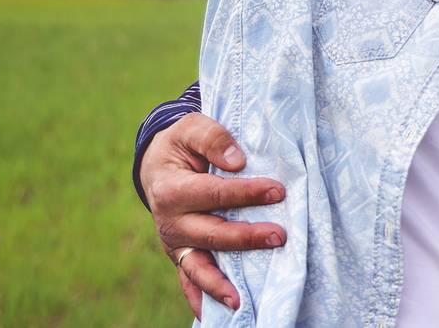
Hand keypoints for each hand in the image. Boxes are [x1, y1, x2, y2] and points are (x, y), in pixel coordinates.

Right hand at [141, 113, 286, 317]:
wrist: (158, 164)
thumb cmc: (181, 145)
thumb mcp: (191, 128)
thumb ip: (213, 138)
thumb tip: (238, 161)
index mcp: (172, 189)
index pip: (214, 193)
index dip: (246, 193)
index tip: (278, 191)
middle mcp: (170, 222)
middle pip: (212, 234)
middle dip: (246, 238)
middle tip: (280, 236)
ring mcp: (175, 243)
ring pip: (198, 266)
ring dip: (220, 284)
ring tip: (241, 299)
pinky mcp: (180, 255)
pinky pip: (189, 280)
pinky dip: (200, 297)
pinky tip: (217, 313)